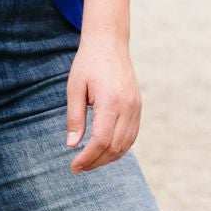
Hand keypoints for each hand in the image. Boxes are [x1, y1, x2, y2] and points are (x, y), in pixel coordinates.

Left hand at [65, 36, 140, 173]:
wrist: (109, 43)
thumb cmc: (88, 63)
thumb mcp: (75, 88)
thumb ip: (75, 118)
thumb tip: (72, 145)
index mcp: (110, 101)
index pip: (101, 140)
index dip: (87, 158)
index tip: (73, 166)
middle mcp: (127, 106)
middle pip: (114, 146)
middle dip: (96, 161)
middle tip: (78, 167)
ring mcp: (136, 106)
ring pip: (126, 144)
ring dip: (108, 158)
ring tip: (90, 161)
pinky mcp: (138, 106)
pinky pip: (132, 134)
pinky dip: (120, 148)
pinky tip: (105, 151)